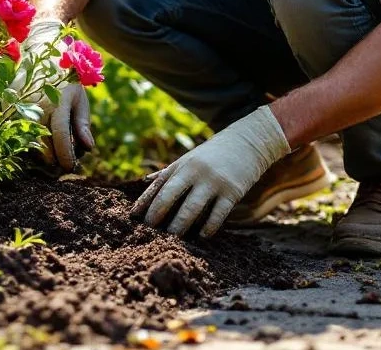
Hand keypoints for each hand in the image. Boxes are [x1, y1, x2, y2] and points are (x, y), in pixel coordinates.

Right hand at [9, 18, 94, 170]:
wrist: (41, 51)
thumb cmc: (66, 78)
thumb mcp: (80, 98)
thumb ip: (83, 124)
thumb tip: (88, 149)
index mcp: (57, 101)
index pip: (60, 136)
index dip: (65, 156)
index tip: (69, 167)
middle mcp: (36, 104)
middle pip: (41, 143)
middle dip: (51, 158)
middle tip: (60, 164)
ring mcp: (19, 104)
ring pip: (25, 139)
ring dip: (37, 151)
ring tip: (49, 152)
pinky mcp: (7, 105)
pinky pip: (15, 129)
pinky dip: (25, 138)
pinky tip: (34, 138)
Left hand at [130, 105, 288, 237]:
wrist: (247, 142)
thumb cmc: (213, 154)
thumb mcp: (189, 158)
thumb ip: (168, 171)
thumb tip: (145, 181)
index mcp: (181, 165)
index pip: (158, 185)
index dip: (144, 201)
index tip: (133, 216)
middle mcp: (194, 172)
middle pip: (170, 195)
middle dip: (158, 214)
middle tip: (150, 232)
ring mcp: (213, 181)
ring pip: (192, 208)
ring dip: (180, 224)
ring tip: (173, 238)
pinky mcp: (232, 191)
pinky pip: (218, 213)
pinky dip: (209, 226)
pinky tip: (203, 236)